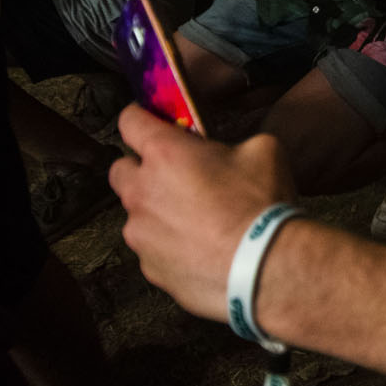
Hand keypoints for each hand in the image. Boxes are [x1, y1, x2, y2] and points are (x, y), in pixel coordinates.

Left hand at [110, 105, 291, 321]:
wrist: (265, 266)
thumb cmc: (262, 205)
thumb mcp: (265, 151)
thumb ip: (236, 144)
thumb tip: (234, 153)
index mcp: (165, 154)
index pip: (129, 121)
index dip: (140, 118)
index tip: (152, 123)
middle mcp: (142, 191)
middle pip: (120, 170)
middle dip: (142, 170)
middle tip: (177, 177)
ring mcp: (141, 233)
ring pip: (137, 214)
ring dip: (158, 212)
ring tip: (199, 222)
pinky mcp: (149, 267)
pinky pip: (152, 249)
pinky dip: (171, 247)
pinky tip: (203, 250)